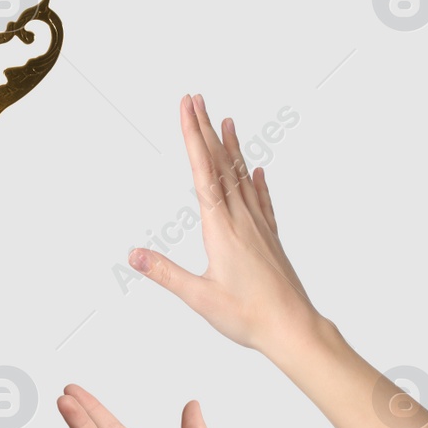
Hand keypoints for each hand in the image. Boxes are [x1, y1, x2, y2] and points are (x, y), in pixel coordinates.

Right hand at [126, 95, 320, 358]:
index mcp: (222, 227)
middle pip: (221, 164)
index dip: (192, 136)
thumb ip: (165, 272)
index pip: (203, 171)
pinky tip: (257, 172)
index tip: (187, 108)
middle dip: (205, 129)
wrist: (294, 328)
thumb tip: (134, 254)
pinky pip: (261, 200)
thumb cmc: (249, 315)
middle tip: (197, 99)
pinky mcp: (269, 239)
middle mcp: (242, 219)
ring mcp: (259, 226)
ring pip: (242, 177)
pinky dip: (256, 181)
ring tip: (226, 121)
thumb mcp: (199, 296)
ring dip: (231, 147)